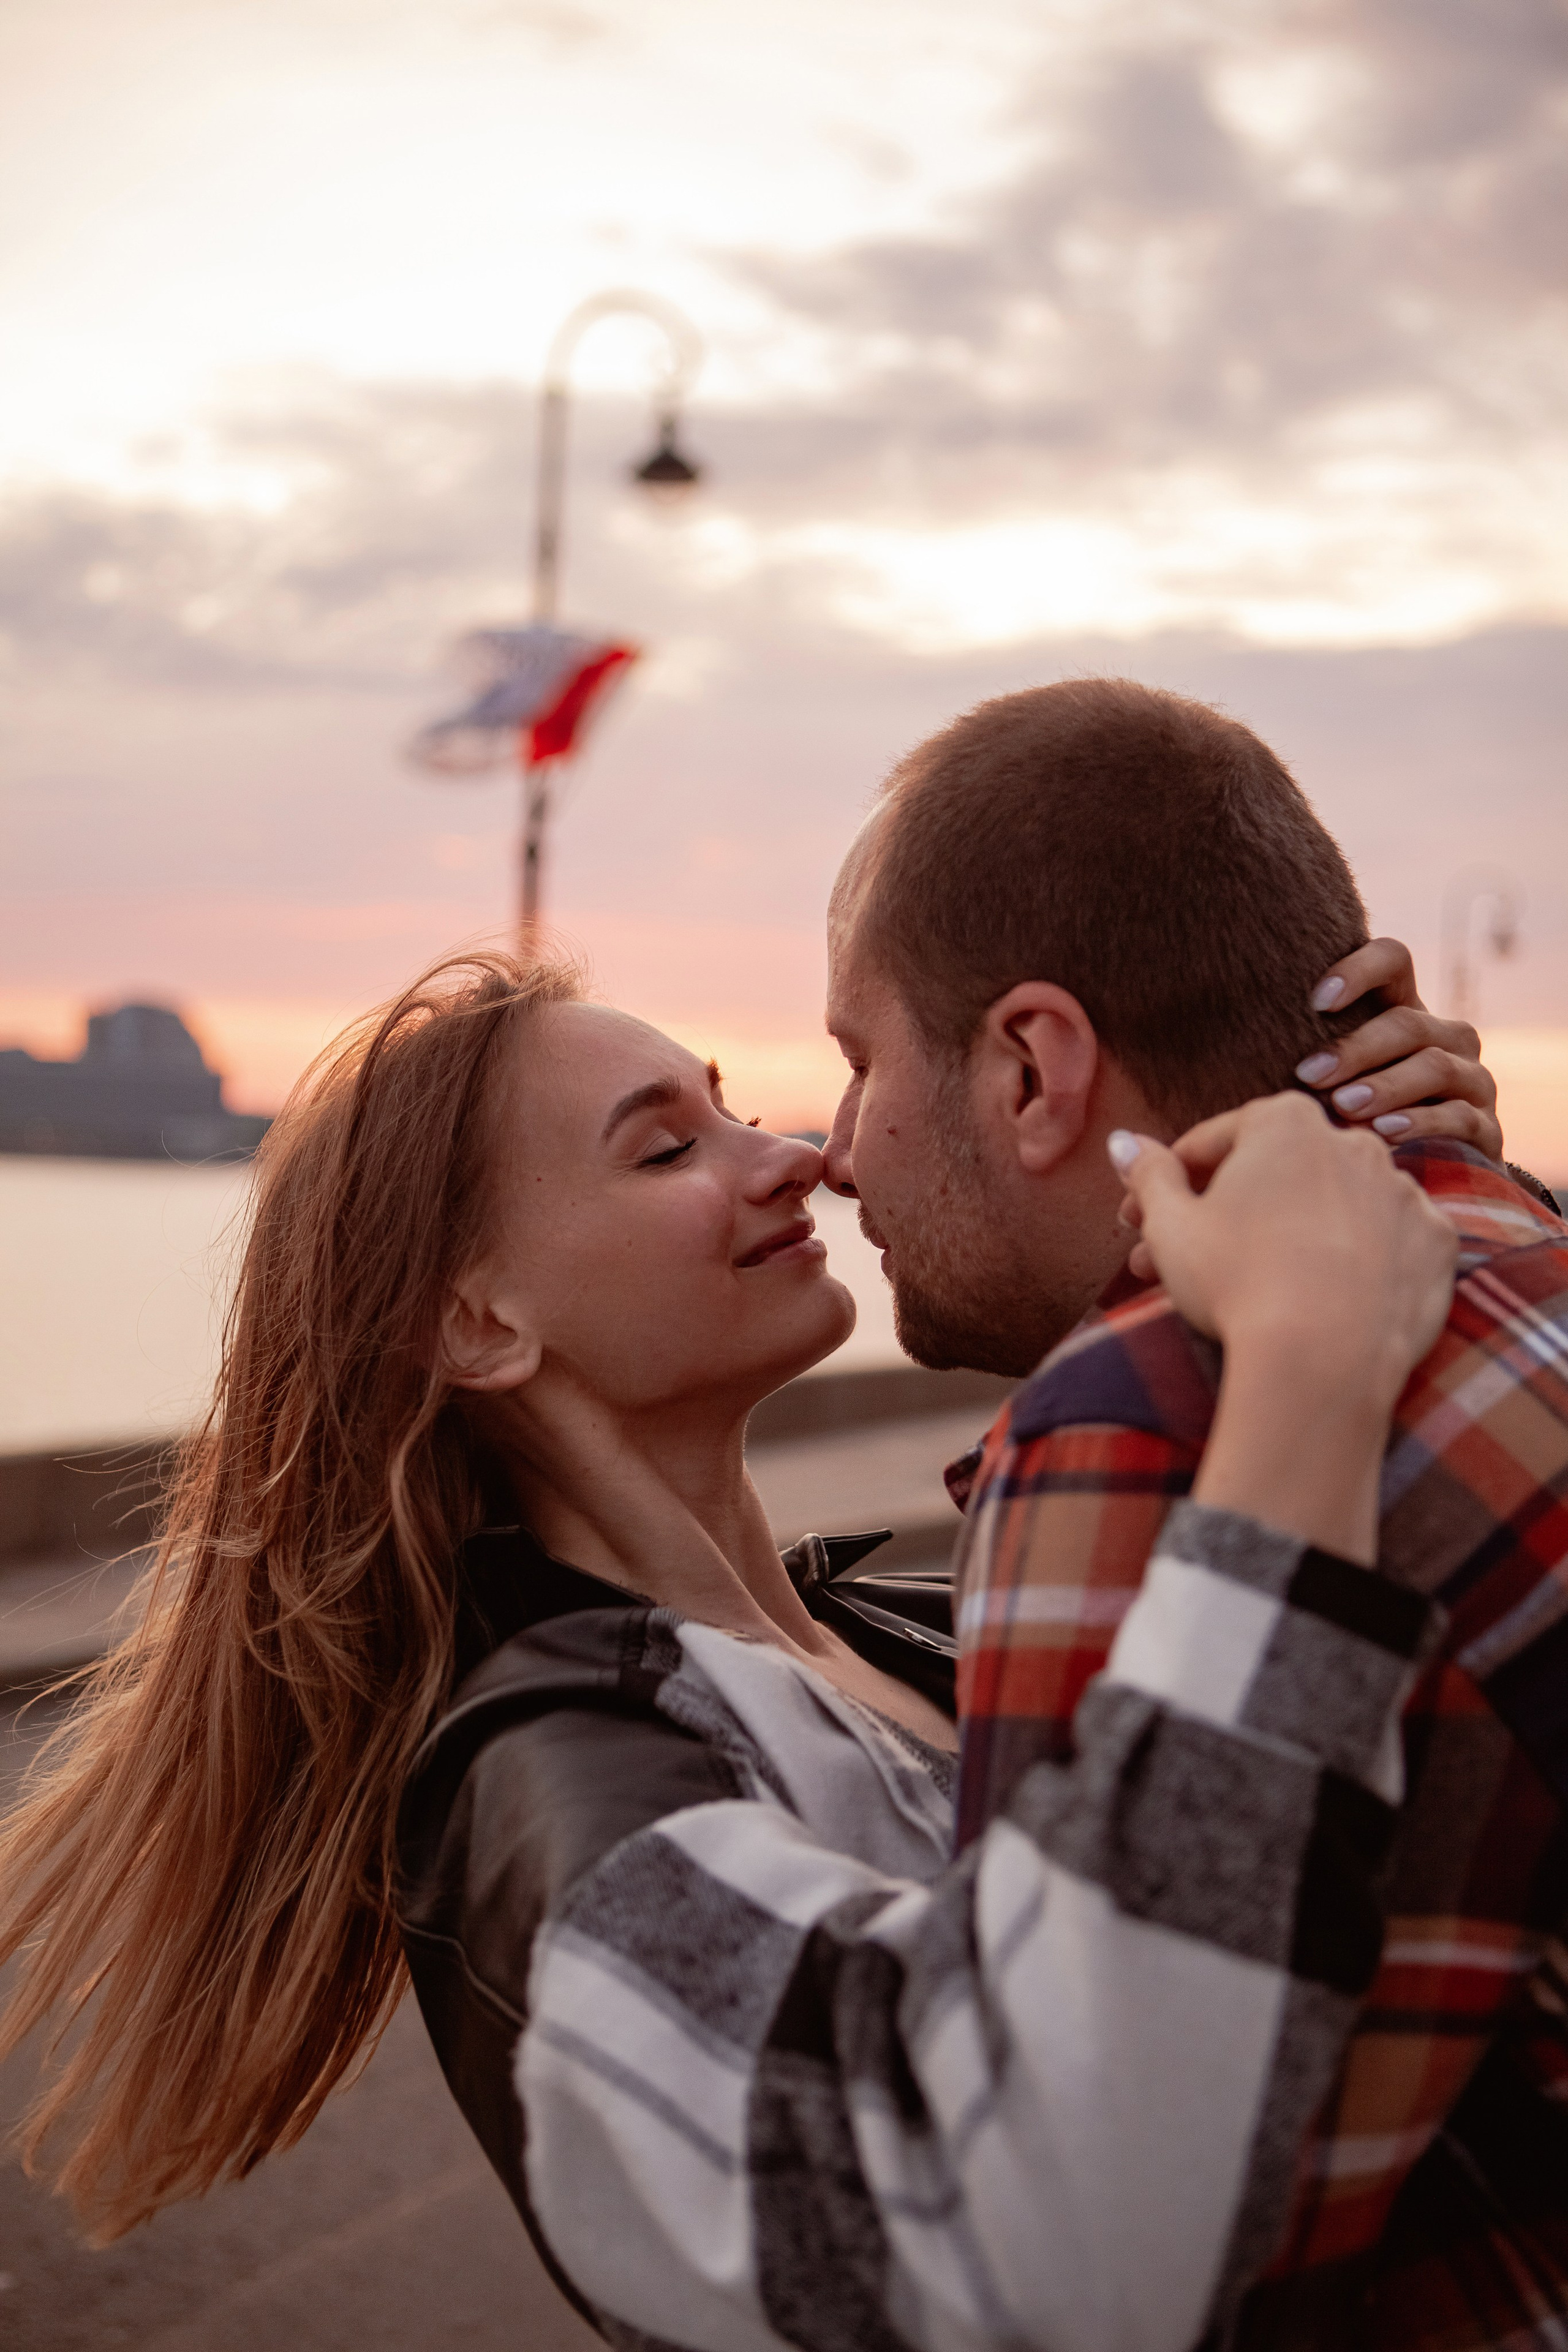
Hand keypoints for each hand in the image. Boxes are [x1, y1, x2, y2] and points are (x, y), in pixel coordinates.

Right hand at [1111, 1092, 1456, 1413]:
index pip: (1211, 1143)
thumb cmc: (1237, 1284)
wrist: (1326, 1362)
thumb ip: (1149, 1175)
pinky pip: (1384, 1244)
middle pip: (1272, 1175)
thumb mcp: (1170, 1226)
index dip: (1166, 1186)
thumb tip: (1123, 1143)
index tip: (1138, 1223)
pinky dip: (1353, 1264)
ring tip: (1246, 1289)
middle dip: (1223, 1215)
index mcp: (1284, 1121)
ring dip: (1288, 1236)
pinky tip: (1319, 1298)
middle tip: (1175, 1264)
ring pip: (1330, 1207)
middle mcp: (1353, 1140)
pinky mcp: (1436, 1243)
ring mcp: (1403, 1191)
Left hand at [1297, 937, 1501, 1158]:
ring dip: (1385, 1084)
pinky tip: (1381, 1133)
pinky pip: (1459, 1116)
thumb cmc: (1345, 1122)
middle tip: (1308, 1073)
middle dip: (1355, 1047)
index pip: (1394, 959)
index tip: (1315, 1000)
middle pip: (1407, 1021)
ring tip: (1343, 1106)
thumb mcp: (1321, 1083)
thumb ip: (1291, 1058)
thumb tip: (1203, 1043)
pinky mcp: (1485, 1128)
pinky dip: (1419, 1122)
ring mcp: (1472, 1080)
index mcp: (1404, 1011)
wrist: (1415, 1178)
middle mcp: (1446, 1037)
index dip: (1359, 969)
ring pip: (1435, 1065)